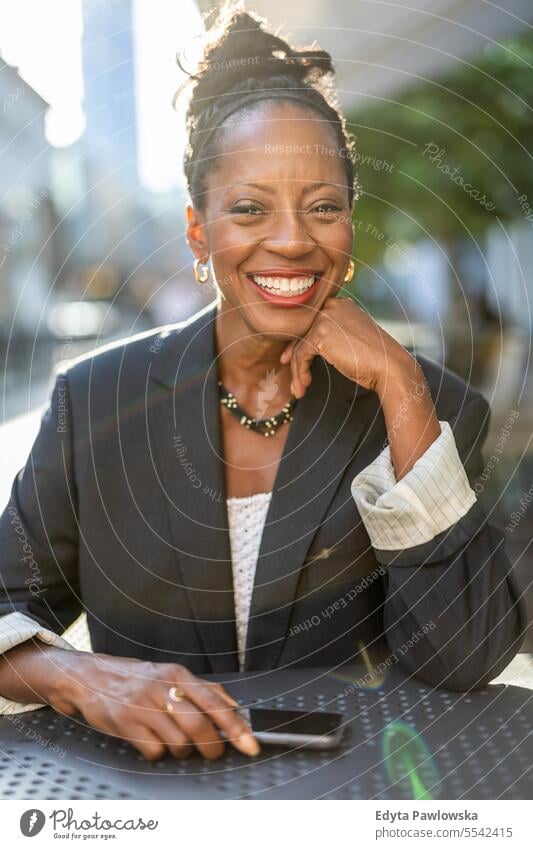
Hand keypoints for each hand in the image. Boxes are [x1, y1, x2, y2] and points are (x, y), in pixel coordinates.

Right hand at [50, 652, 259, 760]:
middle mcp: (162, 688)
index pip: (215, 703)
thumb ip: (203, 690)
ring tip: (173, 739)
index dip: (236, 727)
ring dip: (182, 750)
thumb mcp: (170, 674)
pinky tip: (151, 740)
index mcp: (178, 674)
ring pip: (179, 743)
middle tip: (212, 751)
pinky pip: (154, 752)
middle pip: (199, 727)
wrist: (90, 677)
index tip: (250, 745)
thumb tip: (234, 708)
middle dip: (211, 747)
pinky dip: (158, 753)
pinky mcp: (126, 725)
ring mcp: (143, 707)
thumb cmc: (136, 678)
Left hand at [280, 296, 412, 397]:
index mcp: (340, 304)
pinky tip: (304, 386)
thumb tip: (304, 346)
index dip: (299, 344)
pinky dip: (300, 373)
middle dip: (294, 359)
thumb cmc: (373, 358)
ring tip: (299, 390)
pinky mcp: (320, 334)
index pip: (311, 323)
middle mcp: (332, 306)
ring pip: (299, 347)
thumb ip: (331, 335)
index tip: (291, 361)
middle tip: (294, 381)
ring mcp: (325, 318)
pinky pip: (301, 355)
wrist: (389, 366)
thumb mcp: (349, 339)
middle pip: (302, 334)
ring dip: (298, 372)